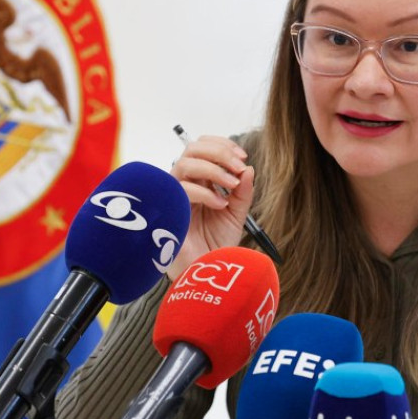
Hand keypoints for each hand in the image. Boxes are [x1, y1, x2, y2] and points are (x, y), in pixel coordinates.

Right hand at [168, 135, 253, 279]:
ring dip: (213, 168)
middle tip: (238, 166)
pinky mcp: (169, 210)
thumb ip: (243, 192)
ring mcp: (175, 196)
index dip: (222, 145)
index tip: (242, 157)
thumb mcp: (236, 215)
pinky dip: (205, 192)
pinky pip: (181, 189)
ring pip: (185, 163)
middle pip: (192, 149)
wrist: (206, 272)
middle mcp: (185, 184)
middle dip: (219, 152)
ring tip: (231, 185)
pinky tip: (220, 204)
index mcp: (200, 181)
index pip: (203, 148)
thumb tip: (249, 168)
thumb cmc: (216, 245)